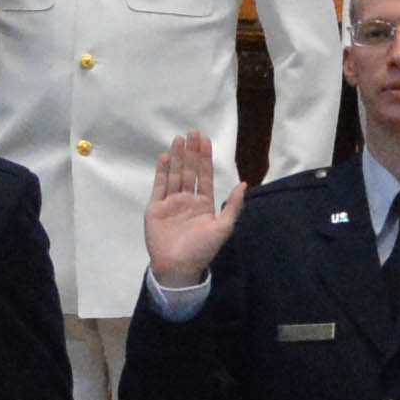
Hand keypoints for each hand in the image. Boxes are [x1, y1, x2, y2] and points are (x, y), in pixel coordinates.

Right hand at [143, 130, 239, 291]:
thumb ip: (233, 206)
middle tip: (192, 132)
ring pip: (174, 174)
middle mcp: (187, 200)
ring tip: (179, 139)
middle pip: (189, 171)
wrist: (179, 267)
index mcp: (203, 204)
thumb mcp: (224, 227)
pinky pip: (159, 186)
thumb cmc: (202, 249)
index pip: (204, 175)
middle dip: (191, 152)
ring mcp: (170, 203)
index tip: (205, 140)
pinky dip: (162, 171)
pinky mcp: (155, 208)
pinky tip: (166, 157)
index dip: (205, 158)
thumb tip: (243, 183)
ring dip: (178, 157)